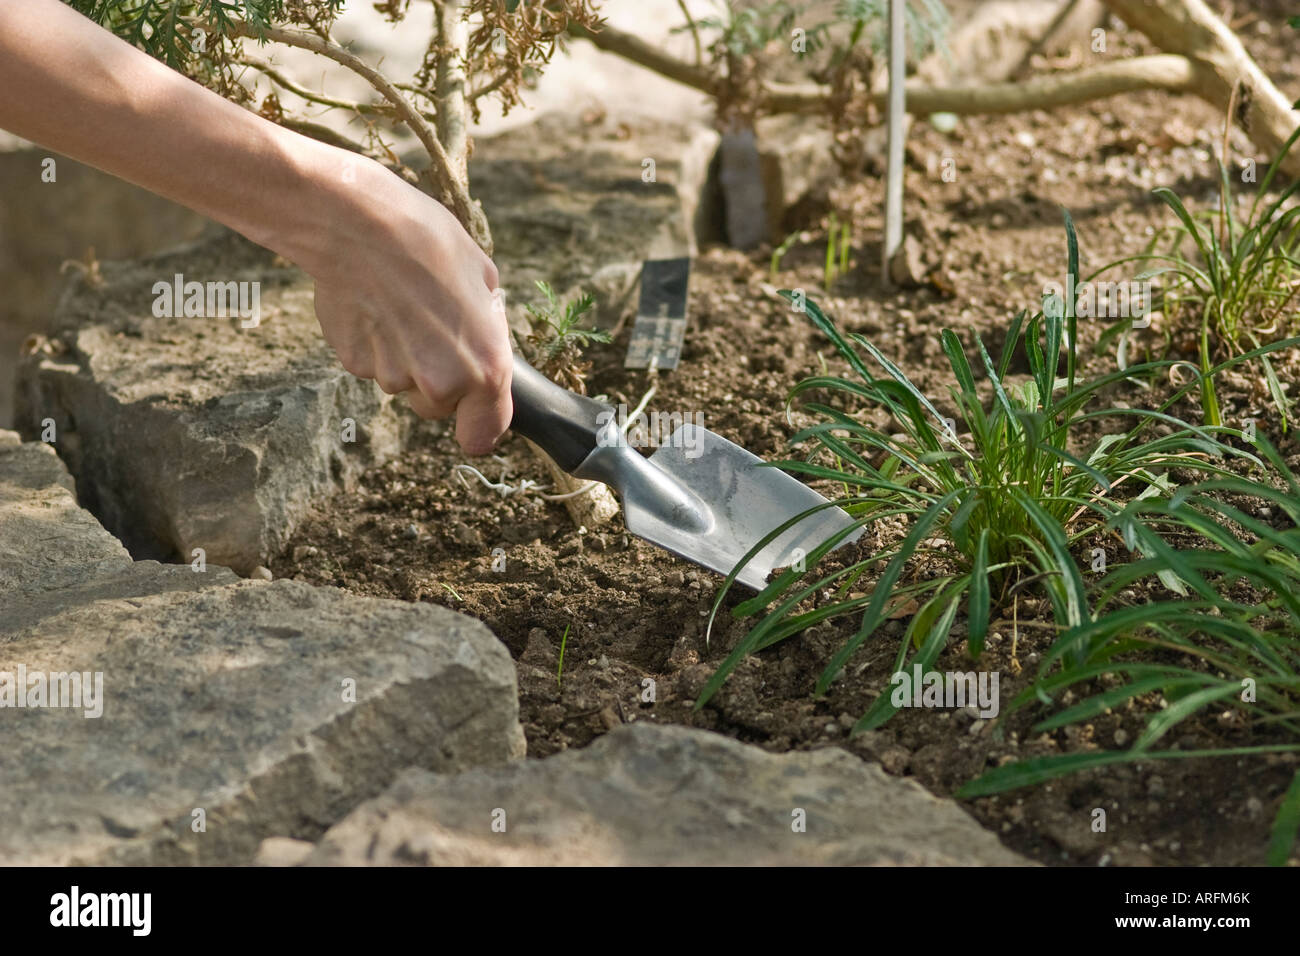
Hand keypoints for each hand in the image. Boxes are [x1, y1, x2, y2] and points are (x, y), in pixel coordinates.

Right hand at [306, 156, 512, 455]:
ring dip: (404, 357)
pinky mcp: (356, 365)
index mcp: (485, 367)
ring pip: (403, 382)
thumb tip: (483, 341)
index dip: (480, 424)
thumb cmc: (429, 242)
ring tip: (400, 306)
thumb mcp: (483, 278)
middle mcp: (441, 383)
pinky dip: (374, 344)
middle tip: (431, 329)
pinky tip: (374, 305)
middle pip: (439, 406)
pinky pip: (372, 364)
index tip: (474, 420)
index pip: (484, 432)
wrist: (359, 224)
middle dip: (438, 380)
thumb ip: (487, 327)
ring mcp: (394, 377)